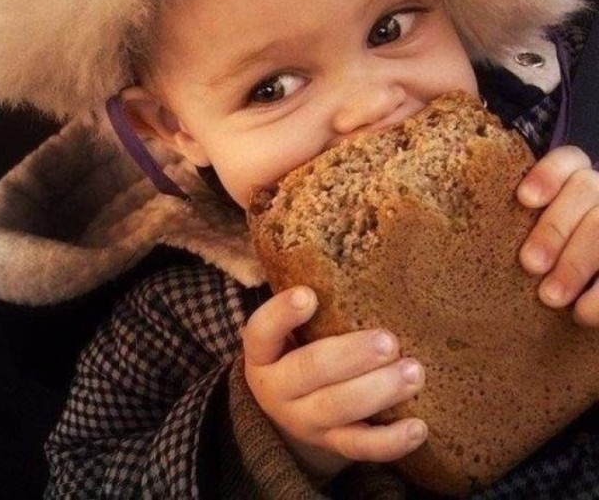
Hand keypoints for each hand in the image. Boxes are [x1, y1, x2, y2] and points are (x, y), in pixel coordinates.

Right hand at [241, 286, 426, 480]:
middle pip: (308, 372)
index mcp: (263, 353)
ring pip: (337, 409)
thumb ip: (309, 295)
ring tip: (414, 373)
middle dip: (350, 356)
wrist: (289, 411)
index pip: (261, 331)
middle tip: (389, 341)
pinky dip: (390, 441)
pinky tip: (419, 426)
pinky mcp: (333, 444)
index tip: (308, 294)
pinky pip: (360, 448)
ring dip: (378, 391)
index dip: (281, 314)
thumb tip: (328, 231)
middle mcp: (278, 388)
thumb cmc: (299, 347)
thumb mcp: (289, 327)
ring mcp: (305, 420)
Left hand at [518, 145, 598, 325]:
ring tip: (550, 299)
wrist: (591, 296)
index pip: (570, 161)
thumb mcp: (531, 243)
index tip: (523, 199)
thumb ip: (516, 229)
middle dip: (554, 227)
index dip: (549, 174)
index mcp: (579, 184)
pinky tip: (583, 314)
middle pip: (587, 189)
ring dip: (577, 262)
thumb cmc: (549, 269)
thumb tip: (460, 237)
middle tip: (528, 264)